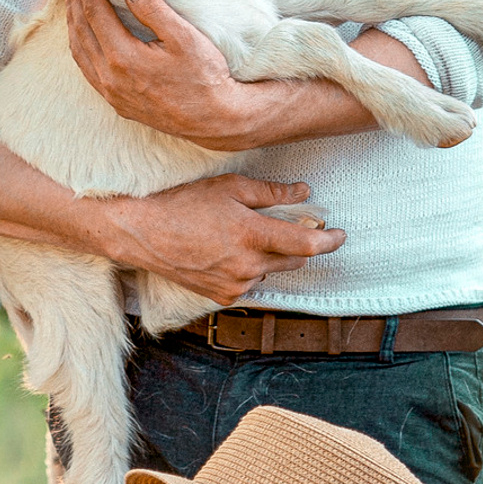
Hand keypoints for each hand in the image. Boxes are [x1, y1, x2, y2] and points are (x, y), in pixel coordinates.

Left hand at [65, 0, 263, 148]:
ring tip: (73, 7)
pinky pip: (89, 73)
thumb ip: (154, 11)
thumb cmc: (204, 77)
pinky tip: (83, 40)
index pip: (95, 15)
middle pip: (82, 33)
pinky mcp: (117, 103)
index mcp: (123, 57)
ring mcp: (111, 94)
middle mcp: (110, 78)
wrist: (213, 119)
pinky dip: (81, 51)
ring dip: (74, 28)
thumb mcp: (185, 37)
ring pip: (80, 55)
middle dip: (76, 5)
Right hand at [98, 174, 344, 305]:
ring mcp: (234, 285)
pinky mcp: (221, 297)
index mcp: (252, 234)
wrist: (142, 233)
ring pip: (270, 271)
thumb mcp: (229, 187)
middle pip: (293, 261)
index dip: (329, 240)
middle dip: (297, 245)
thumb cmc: (183, 204)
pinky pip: (249, 283)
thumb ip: (271, 193)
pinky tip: (226, 252)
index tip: (340, 235)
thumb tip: (303, 193)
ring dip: (269, 256)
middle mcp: (247, 265)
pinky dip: (248, 269)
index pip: (306, 244)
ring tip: (242, 236)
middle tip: (288, 226)